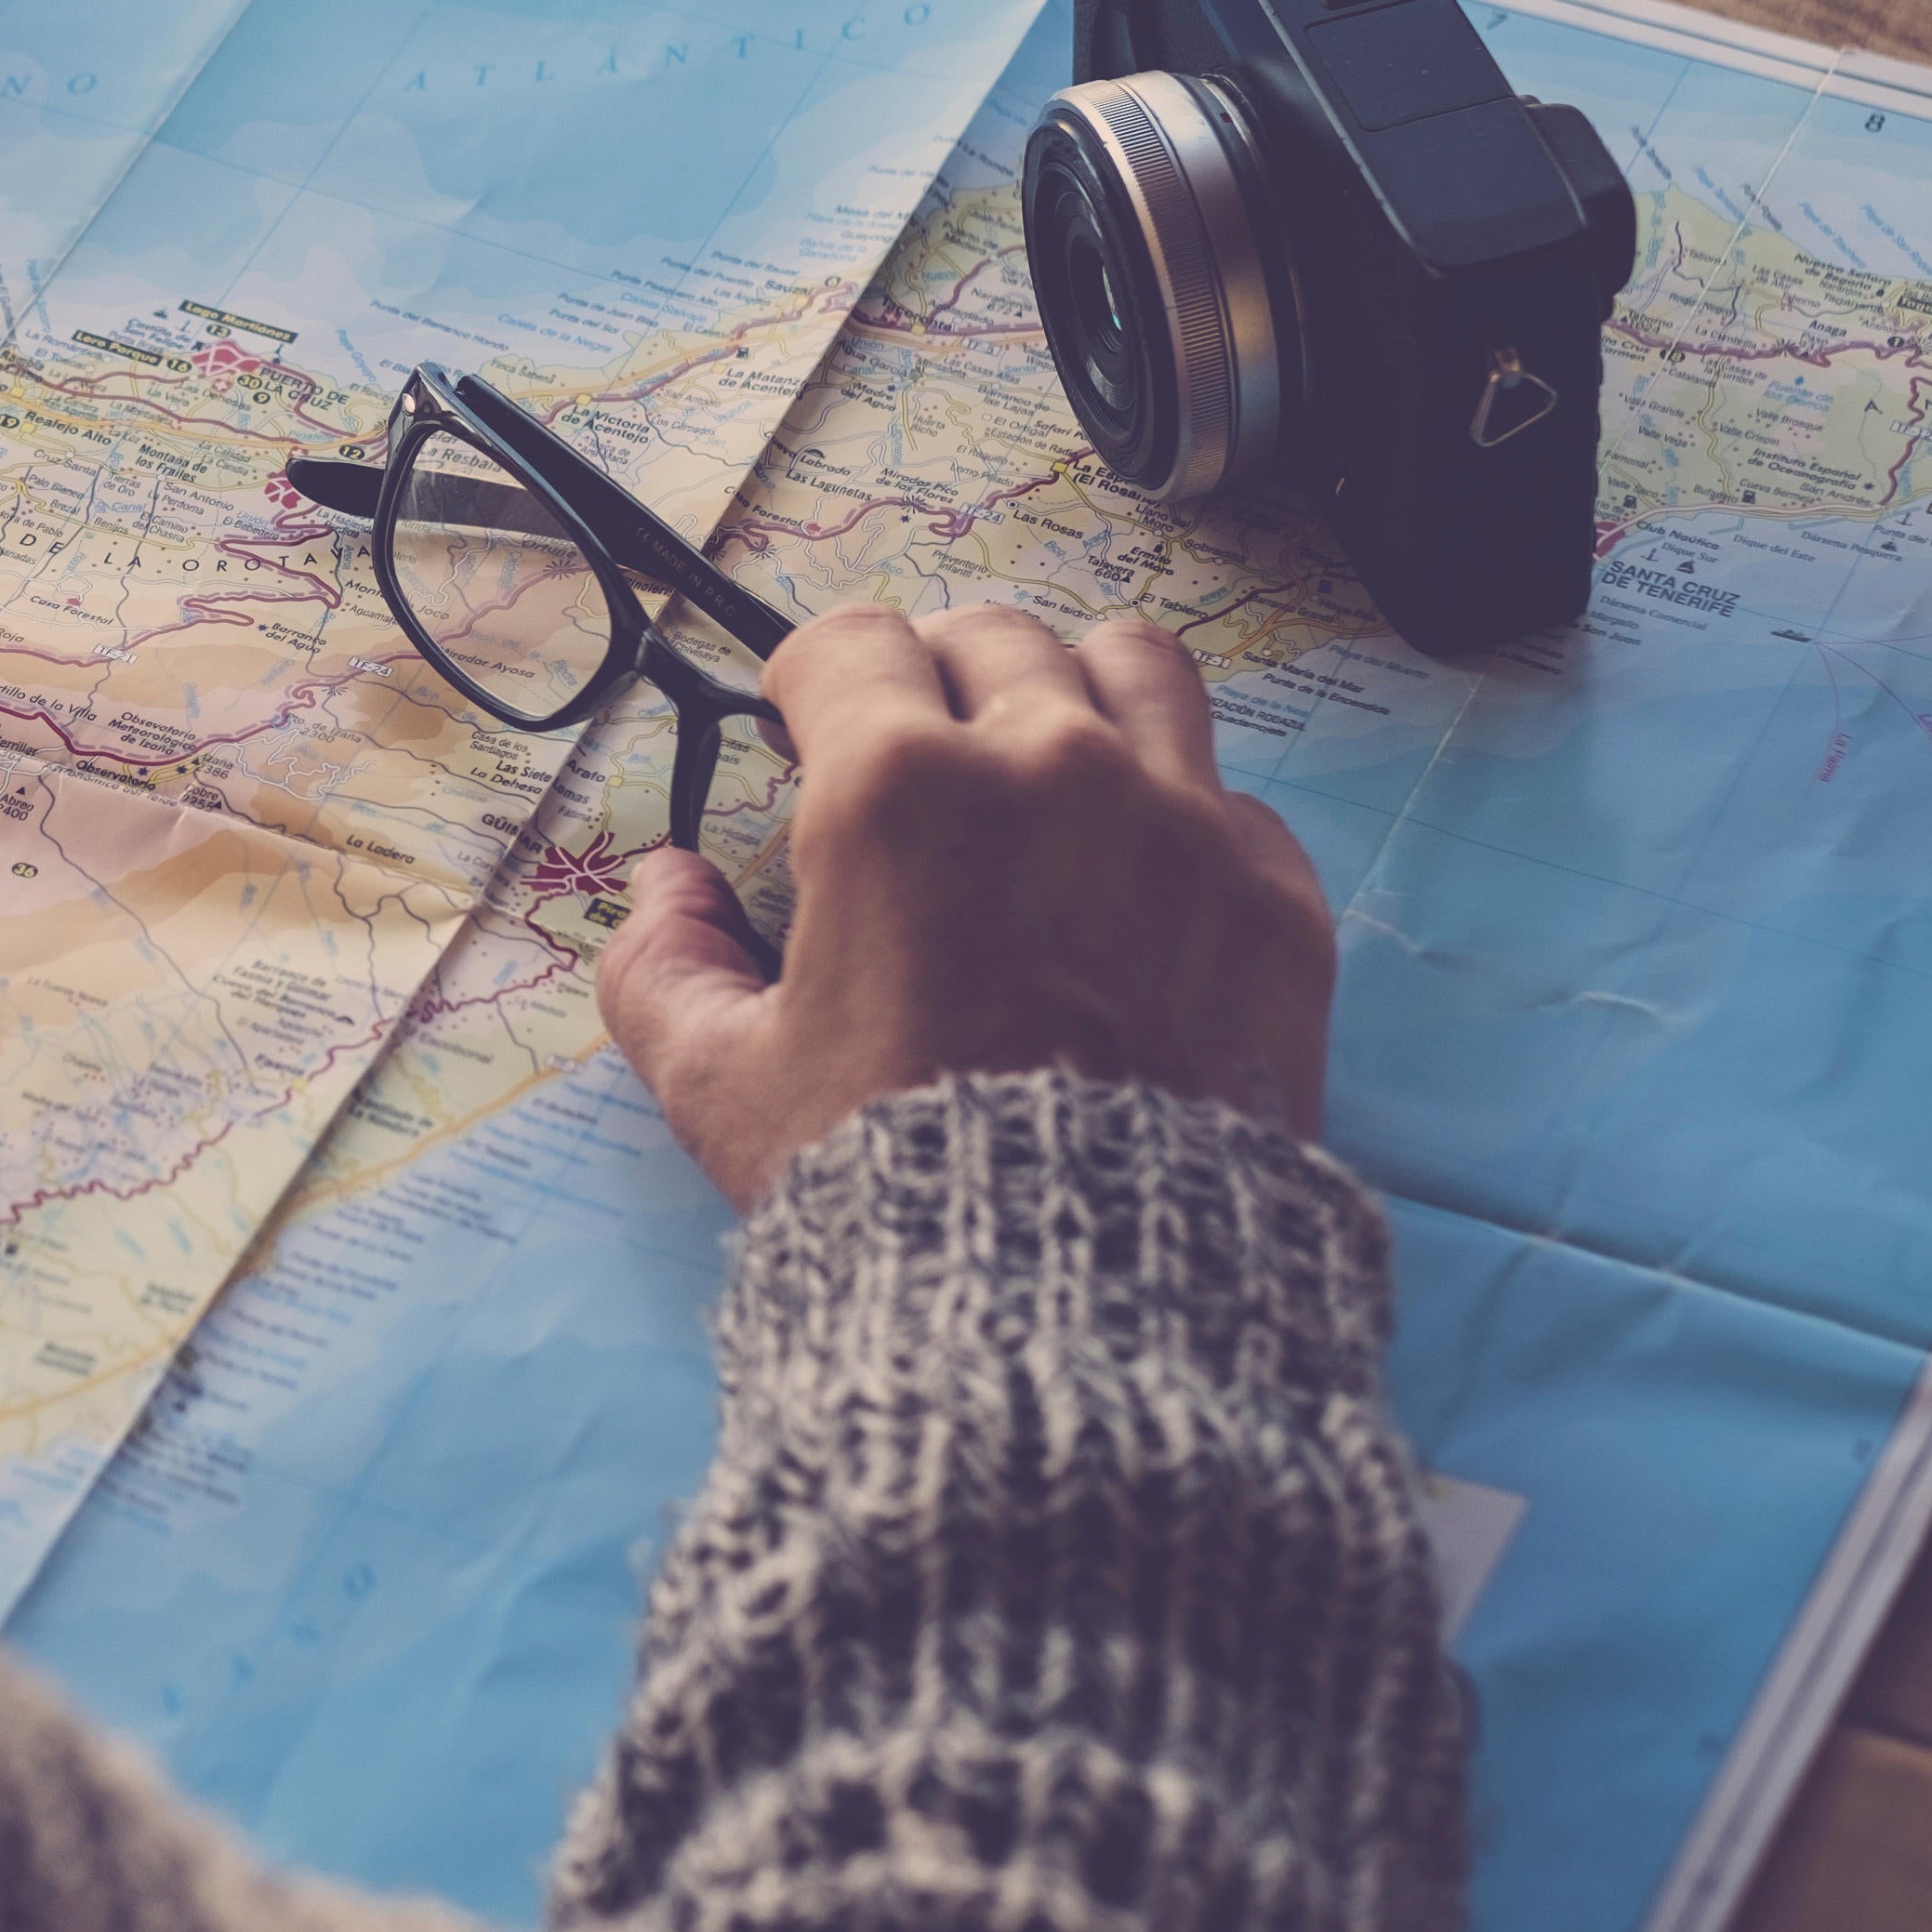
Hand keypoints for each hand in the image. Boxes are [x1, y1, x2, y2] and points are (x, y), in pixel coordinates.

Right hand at [597, 605, 1336, 1206]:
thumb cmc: (882, 1179)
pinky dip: (1176, 811)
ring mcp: (1182, 823)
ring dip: (1073, 691)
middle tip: (918, 749)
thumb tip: (670, 886)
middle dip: (936, 676)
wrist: (1074, 1295)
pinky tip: (1135, 881)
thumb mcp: (714, 1080)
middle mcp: (1052, 766)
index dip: (814, 682)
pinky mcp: (1273, 898)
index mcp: (898, 788)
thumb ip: (658, 960)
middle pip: (992, 636)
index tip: (812, 730)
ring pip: (1134, 666)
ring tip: (1046, 758)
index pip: (852, 641)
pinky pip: (1229, 793)